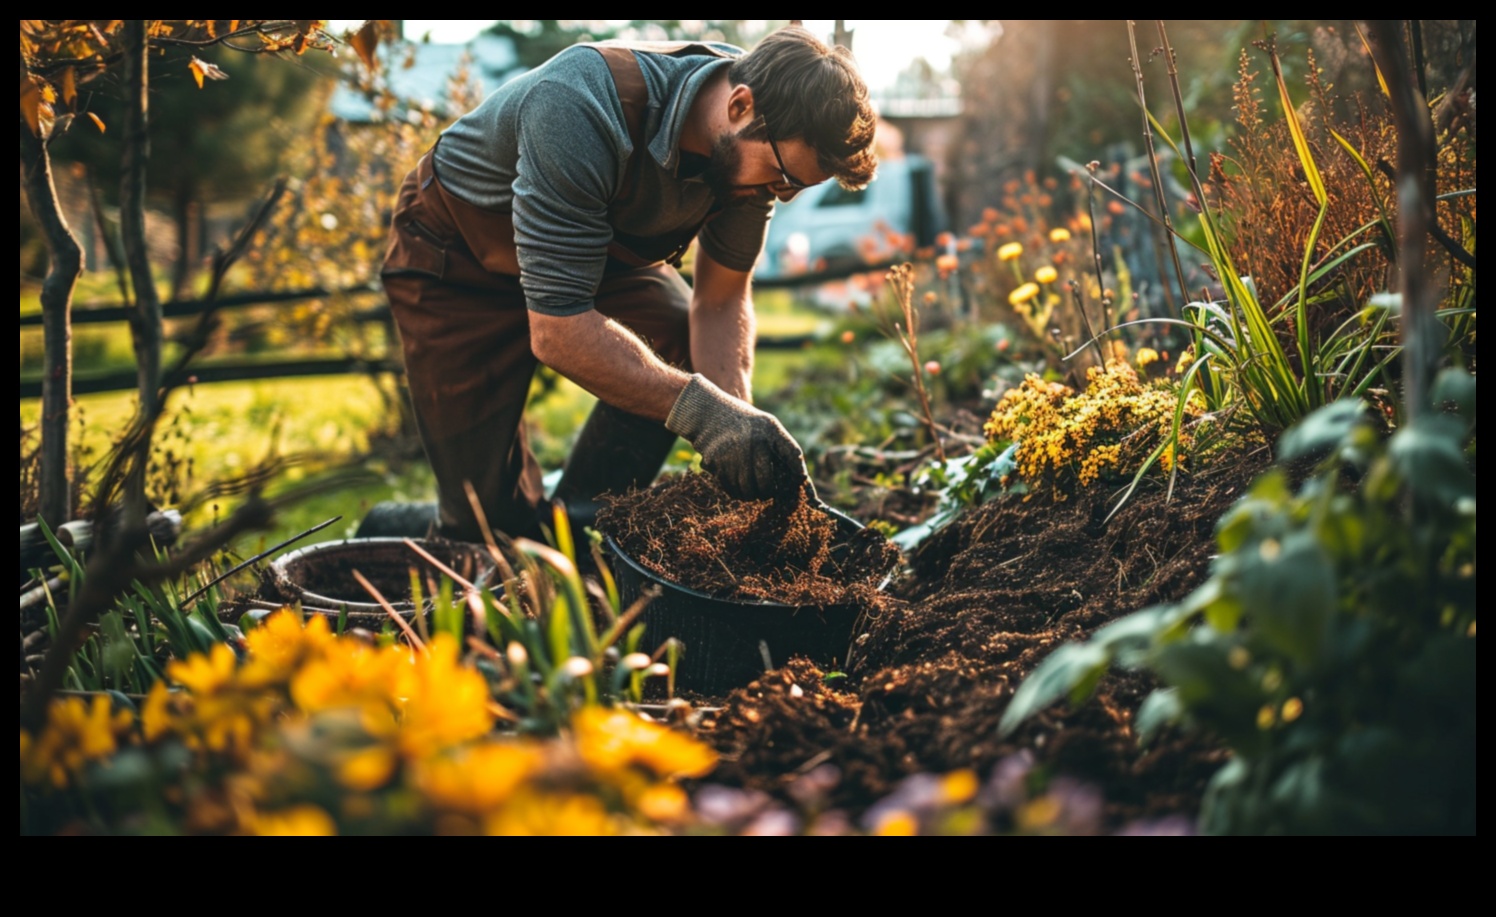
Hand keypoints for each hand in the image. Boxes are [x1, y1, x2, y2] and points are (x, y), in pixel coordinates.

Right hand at [665, 374, 809, 500]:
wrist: (708, 412)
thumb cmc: (743, 422)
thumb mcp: (766, 423)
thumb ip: (782, 444)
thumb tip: (798, 475)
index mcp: (769, 429)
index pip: (792, 454)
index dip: (798, 470)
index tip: (799, 480)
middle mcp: (753, 442)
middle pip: (766, 481)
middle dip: (768, 491)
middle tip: (768, 492)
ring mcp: (734, 454)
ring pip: (748, 489)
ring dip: (753, 494)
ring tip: (755, 492)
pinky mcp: (718, 463)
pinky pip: (731, 488)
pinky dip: (738, 492)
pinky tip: (741, 488)